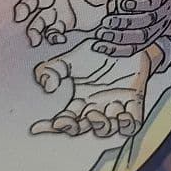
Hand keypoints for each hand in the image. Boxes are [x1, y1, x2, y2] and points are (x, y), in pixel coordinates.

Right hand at [12, 0, 116, 46]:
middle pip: (31, 0)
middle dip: (23, 7)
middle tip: (20, 16)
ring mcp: (57, 10)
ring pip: (37, 20)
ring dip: (32, 29)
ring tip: (35, 40)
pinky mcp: (65, 23)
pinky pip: (52, 32)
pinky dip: (52, 37)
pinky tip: (59, 39)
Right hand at [29, 39, 162, 137]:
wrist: (125, 40)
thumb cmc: (99, 52)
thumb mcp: (70, 60)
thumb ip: (51, 70)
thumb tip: (47, 87)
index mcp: (80, 101)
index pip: (63, 120)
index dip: (49, 127)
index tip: (36, 127)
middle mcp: (96, 107)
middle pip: (82, 128)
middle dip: (76, 127)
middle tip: (77, 116)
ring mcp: (115, 107)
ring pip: (106, 129)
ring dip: (102, 125)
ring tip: (99, 110)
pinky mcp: (134, 102)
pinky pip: (132, 125)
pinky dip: (127, 125)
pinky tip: (123, 115)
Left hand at [71, 0, 170, 56]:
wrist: (165, 3)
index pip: (155, 0)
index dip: (140, 4)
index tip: (124, 3)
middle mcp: (162, 13)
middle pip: (147, 22)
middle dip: (126, 22)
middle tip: (107, 21)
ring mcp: (155, 29)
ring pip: (141, 38)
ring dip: (120, 38)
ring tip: (102, 34)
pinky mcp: (145, 41)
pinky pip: (133, 49)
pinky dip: (116, 50)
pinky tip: (100, 46)